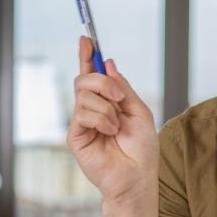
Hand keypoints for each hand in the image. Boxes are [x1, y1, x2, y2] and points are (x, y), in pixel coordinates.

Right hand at [67, 36, 158, 204]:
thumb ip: (122, 88)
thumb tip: (109, 64)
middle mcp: (92, 109)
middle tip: (119, 98)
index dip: (88, 56)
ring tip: (116, 127)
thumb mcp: (139, 111)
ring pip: (83, 95)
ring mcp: (82, 122)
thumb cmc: (141, 150)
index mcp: (107, 102)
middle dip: (102, 82)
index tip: (86, 38)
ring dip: (106, 108)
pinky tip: (109, 133)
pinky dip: (100, 119)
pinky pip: (82, 114)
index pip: (92, 74)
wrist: (136, 177)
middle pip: (84, 79)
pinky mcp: (75, 136)